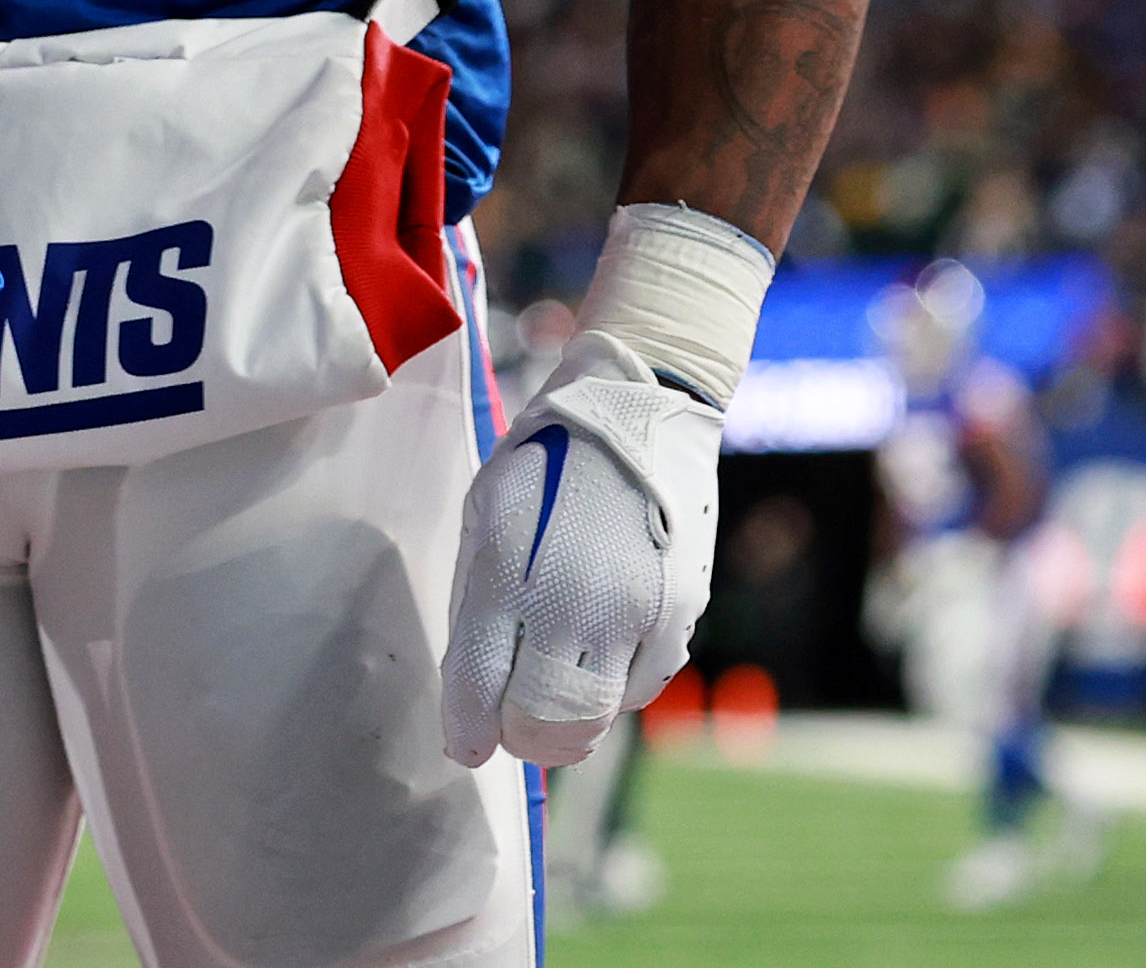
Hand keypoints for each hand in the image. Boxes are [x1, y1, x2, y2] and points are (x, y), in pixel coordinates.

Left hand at [439, 330, 723, 767]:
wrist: (638, 403)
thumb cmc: (545, 458)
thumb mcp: (485, 514)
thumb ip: (476, 604)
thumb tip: (473, 690)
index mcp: (507, 571)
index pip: (479, 689)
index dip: (467, 731)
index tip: (467, 742)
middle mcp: (572, 599)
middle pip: (542, 722)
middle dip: (521, 738)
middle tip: (513, 726)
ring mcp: (632, 609)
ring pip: (596, 717)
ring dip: (571, 719)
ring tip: (558, 689)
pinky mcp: (678, 611)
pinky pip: (643, 686)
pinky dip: (618, 686)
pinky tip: (605, 647)